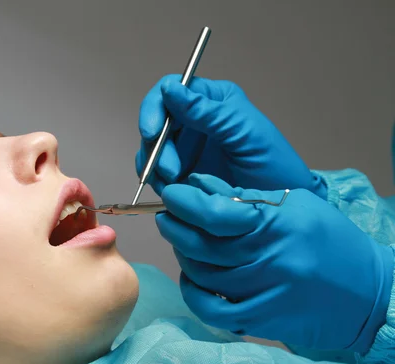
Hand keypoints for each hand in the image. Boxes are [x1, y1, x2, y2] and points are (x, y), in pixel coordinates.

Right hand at [136, 75, 326, 197]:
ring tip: (175, 186)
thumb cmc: (273, 165)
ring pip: (152, 149)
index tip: (151, 134)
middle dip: (157, 148)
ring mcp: (187, 148)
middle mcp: (195, 120)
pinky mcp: (182, 173)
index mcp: (213, 101)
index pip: (170, 90)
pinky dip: (158, 182)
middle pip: (156, 123)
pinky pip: (157, 173)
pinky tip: (173, 193)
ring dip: (155, 167)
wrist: (281, 207)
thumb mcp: (244, 133)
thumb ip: (206, 112)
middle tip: (172, 173)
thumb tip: (168, 88)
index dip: (154, 109)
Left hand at [156, 173, 393, 352]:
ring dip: (183, 255)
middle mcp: (269, 259)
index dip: (185, 202)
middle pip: (202, 245)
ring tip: (183, 242)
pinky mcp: (262, 319)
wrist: (369, 294)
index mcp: (278, 224)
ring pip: (202, 275)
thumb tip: (199, 184)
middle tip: (168, 216)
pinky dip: (192, 293)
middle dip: (175, 226)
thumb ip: (245, 197)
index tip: (172, 194)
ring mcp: (263, 292)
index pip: (216, 212)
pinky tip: (191, 278)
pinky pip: (210, 310)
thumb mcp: (295, 206)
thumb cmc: (331, 241)